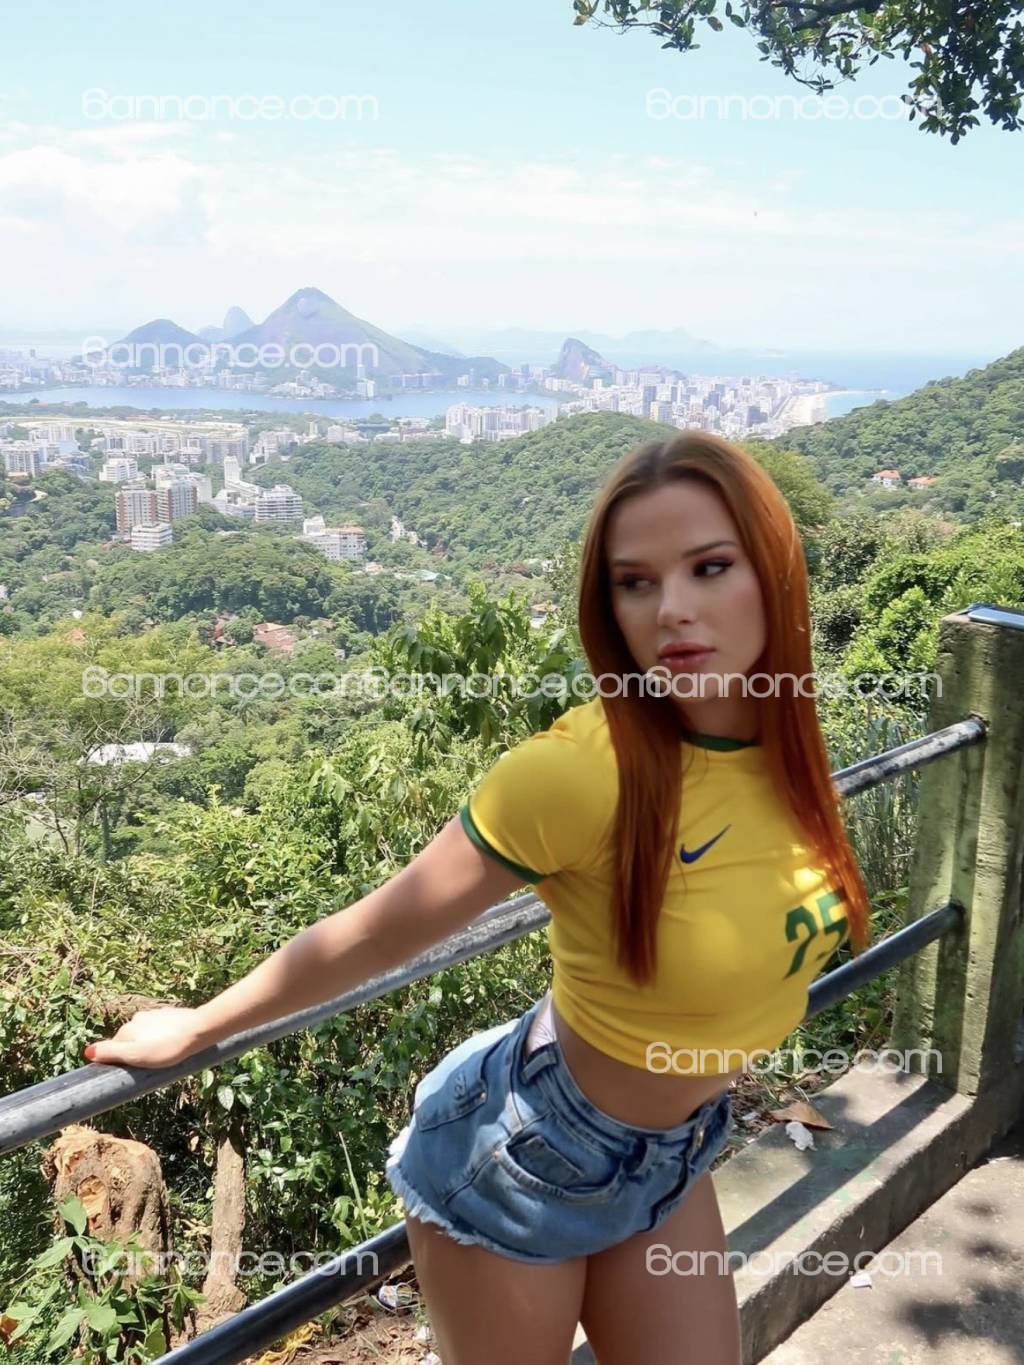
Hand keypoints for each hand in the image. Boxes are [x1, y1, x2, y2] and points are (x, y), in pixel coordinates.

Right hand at [83, 1006, 209, 1068]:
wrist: (199, 1030)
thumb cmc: (167, 1047)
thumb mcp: (136, 1056)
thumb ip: (112, 1053)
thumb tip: (87, 1051)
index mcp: (127, 1029)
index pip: (114, 1048)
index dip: (121, 1061)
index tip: (131, 1070)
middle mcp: (137, 1019)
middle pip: (130, 1040)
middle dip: (136, 1053)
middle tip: (149, 1066)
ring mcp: (154, 1015)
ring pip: (146, 1034)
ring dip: (150, 1045)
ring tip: (163, 1057)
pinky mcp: (169, 1015)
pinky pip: (160, 1029)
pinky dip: (162, 1038)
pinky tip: (172, 1046)